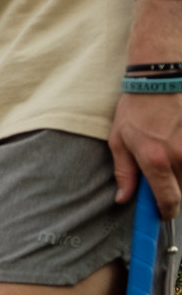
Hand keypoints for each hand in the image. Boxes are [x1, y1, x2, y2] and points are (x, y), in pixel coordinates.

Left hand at [110, 89, 181, 217]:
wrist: (160, 79)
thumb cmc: (135, 109)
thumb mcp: (119, 141)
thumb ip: (124, 173)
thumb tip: (122, 199)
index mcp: (155, 160)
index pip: (168, 199)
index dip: (166, 212)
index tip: (162, 215)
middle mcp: (180, 156)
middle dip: (172, 191)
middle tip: (160, 180)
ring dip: (181, 174)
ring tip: (168, 155)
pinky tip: (176, 144)